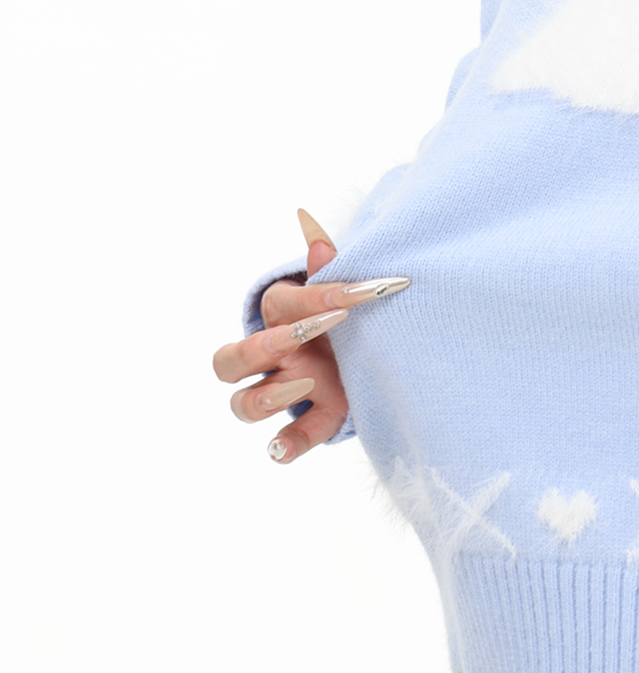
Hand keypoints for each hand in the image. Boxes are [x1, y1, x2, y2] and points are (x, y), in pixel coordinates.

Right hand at [210, 212, 408, 463]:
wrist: (376, 346)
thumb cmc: (353, 311)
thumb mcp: (346, 289)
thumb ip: (330, 265)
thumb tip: (310, 224)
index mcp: (283, 317)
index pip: (280, 305)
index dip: (314, 297)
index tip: (357, 295)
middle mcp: (274, 358)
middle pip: (229, 361)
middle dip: (262, 348)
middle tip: (304, 335)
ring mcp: (287, 391)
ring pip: (243, 404)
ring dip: (266, 397)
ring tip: (307, 383)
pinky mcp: (314, 419)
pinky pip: (284, 441)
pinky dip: (284, 446)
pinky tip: (285, 447)